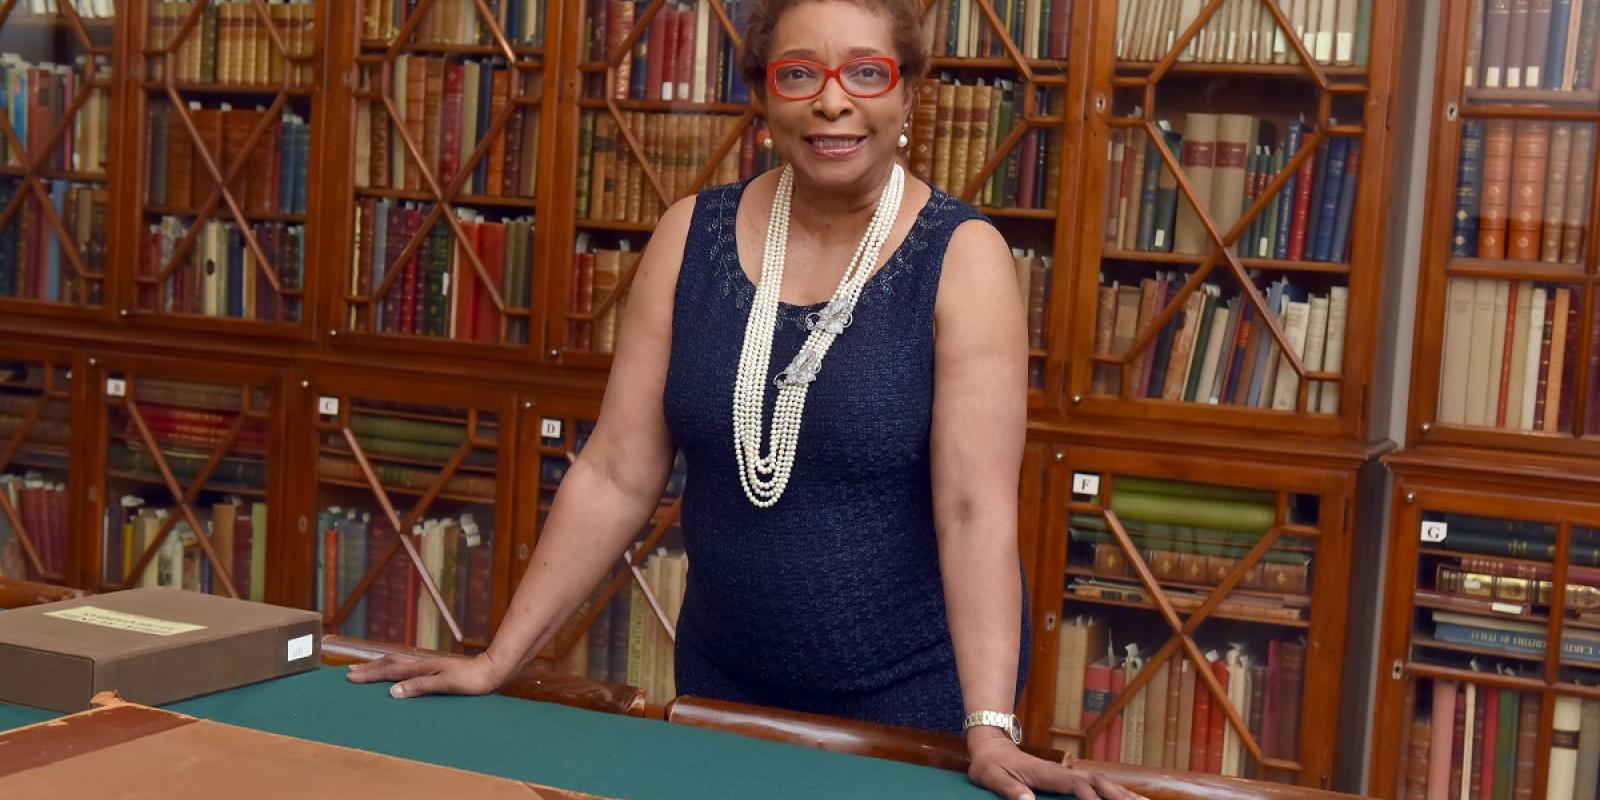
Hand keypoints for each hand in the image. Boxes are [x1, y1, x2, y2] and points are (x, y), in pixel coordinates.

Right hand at [346, 652, 509, 698]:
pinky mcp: (435, 669)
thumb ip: (419, 686)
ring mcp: (428, 665)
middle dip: (368, 668)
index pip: (388, 671)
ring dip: (379, 665)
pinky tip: (397, 672)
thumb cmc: (470, 680)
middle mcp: (421, 664)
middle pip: (388, 663)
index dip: (368, 675)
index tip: (349, 677)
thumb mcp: (445, 684)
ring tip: (366, 667)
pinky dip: (394, 668)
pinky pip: (406, 667)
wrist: (491, 671)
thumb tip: (392, 691)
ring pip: (396, 662)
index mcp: (420, 668)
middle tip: (349, 671)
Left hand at [967, 730, 1146, 799]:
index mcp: (1047, 773)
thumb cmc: (990, 764)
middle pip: (1098, 783)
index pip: (1075, 785)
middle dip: (1118, 795)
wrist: (992, 747)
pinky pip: (1096, 788)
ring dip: (1123, 793)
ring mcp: (1067, 776)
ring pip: (1102, 784)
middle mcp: (1062, 773)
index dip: (1089, 797)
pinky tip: (1129, 799)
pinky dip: (1114, 794)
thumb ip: (1009, 789)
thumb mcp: (992, 776)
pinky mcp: (1068, 781)